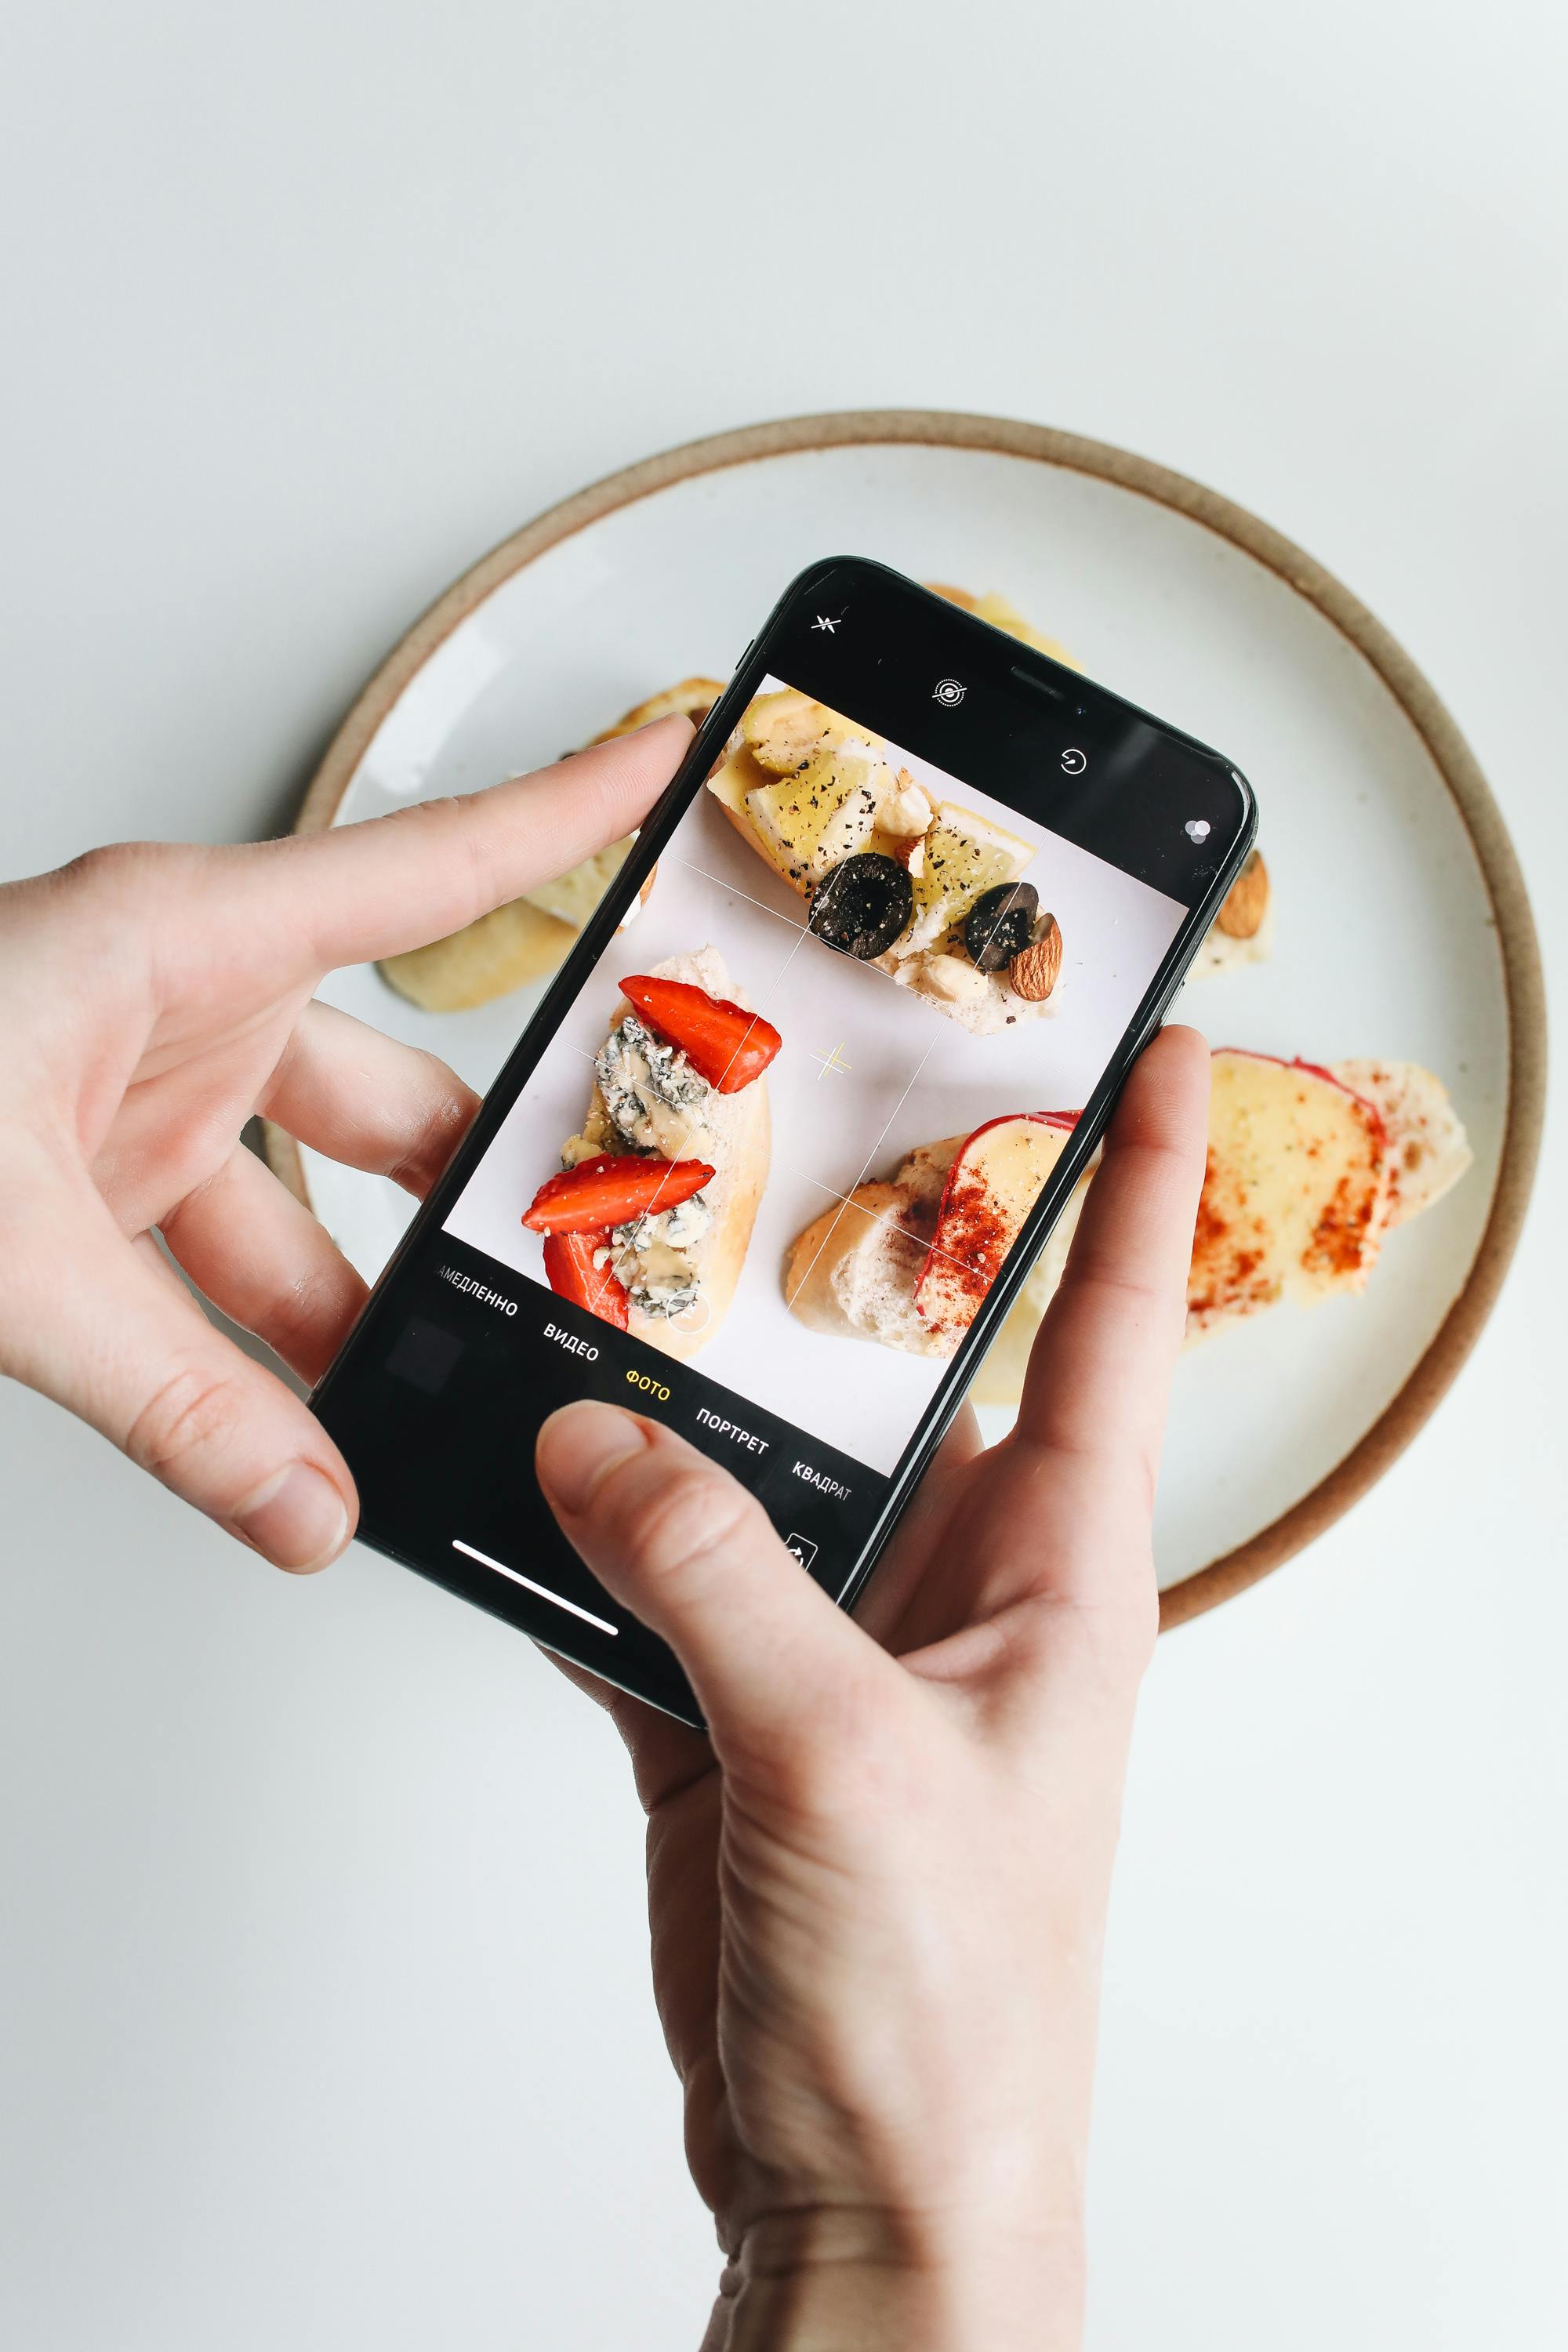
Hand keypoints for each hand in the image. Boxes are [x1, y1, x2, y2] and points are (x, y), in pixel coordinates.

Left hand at [0, 718, 687, 1565]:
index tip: (666, 763)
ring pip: (297, 1207)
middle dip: (466, 1200)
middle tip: (567, 1264)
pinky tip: (285, 1444)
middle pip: (384, 1094)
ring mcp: (127, 1094)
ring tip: (410, 1422)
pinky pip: (209, 1267)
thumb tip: (297, 1504)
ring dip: (345, 1317)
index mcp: (174, 943)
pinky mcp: (81, 1175)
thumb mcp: (10, 1253)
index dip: (561, 818)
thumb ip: (170, 1395)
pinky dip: (246, 1357)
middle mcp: (168, 1004)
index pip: (424, 873)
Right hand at [535, 1028, 1208, 2351]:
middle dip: (817, 1274)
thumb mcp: (844, 1753)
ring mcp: (834, 1648)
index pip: (1115, 1328)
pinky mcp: (732, 1717)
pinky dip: (578, 1549)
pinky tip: (509, 1488)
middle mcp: (952, 1586)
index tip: (1162, 1051)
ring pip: (740, 1480)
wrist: (868, 2192)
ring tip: (572, 1304)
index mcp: (1054, 1569)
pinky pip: (645, 1587)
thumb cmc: (950, 2007)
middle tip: (751, 1132)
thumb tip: (596, 1438)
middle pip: (885, 1384)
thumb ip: (713, 1576)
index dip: (1146, 1182)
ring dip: (659, 1422)